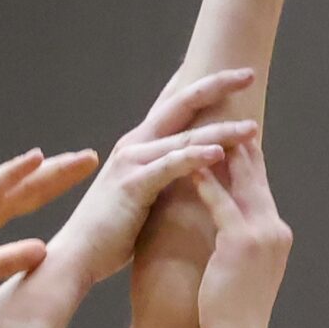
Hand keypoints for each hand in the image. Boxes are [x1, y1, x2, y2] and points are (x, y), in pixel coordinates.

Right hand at [47, 68, 257, 286]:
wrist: (77, 255)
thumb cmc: (109, 234)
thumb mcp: (140, 196)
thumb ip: (161, 178)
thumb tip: (188, 176)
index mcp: (138, 146)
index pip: (173, 105)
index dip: (200, 85)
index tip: (229, 71)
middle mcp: (134, 145)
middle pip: (181, 104)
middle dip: (217, 85)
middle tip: (250, 73)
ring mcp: (131, 162)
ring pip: (185, 137)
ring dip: (221, 131)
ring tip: (252, 127)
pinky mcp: (132, 184)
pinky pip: (170, 166)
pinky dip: (196, 157)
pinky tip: (220, 153)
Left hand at [191, 134, 288, 327]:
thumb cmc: (228, 311)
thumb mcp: (239, 271)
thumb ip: (236, 245)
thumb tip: (225, 230)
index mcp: (275, 235)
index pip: (260, 188)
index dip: (247, 161)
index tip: (233, 136)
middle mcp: (274, 229)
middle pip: (256, 177)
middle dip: (240, 145)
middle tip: (222, 115)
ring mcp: (262, 234)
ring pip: (242, 184)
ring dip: (224, 155)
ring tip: (207, 127)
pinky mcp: (241, 242)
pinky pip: (222, 204)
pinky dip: (207, 184)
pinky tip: (191, 165)